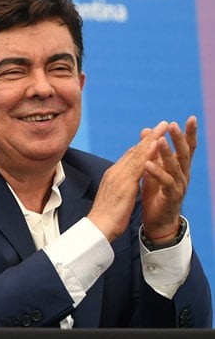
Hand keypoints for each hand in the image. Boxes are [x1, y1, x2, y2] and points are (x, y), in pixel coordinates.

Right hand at [86, 127, 156, 242]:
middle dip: (149, 137)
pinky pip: (139, 164)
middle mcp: (115, 172)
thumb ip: (121, 187)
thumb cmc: (106, 218)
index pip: (130, 157)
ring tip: (163, 127)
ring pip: (137, 153)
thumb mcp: (116, 198)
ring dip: (152, 139)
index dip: (143, 145)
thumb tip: (127, 184)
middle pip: (134, 150)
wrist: (98, 228)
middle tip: (162, 124)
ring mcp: (119, 176)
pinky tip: (157, 143)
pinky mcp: (125, 183)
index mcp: (113, 176)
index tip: (153, 135)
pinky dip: (148, 152)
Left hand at [140, 116, 196, 242]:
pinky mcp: (171, 198)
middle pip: (184, 154)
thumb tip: (147, 130)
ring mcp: (178, 186)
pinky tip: (148, 165)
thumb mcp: (153, 169)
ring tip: (159, 141)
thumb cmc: (156, 193)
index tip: (191, 118)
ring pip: (175, 167)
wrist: (158, 220)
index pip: (186, 147)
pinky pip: (165, 183)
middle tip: (173, 125)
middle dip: (179, 139)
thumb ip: (152, 151)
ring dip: (166, 153)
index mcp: (179, 167)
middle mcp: (183, 175)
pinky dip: (156, 173)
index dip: (189, 134)